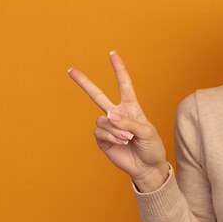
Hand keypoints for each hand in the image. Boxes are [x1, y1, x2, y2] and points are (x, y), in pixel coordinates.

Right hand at [68, 51, 167, 188]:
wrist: (147, 167)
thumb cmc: (151, 147)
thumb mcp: (147, 133)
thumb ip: (129, 122)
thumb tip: (109, 115)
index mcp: (131, 108)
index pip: (124, 85)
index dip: (118, 70)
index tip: (112, 54)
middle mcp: (117, 114)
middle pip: (98, 95)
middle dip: (84, 83)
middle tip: (71, 70)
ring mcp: (108, 127)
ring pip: (103, 119)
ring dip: (116, 129)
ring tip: (128, 139)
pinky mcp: (101, 140)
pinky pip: (100, 131)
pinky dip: (111, 136)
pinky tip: (120, 142)